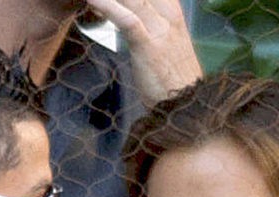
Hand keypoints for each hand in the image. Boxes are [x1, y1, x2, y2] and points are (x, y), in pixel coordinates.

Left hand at [86, 0, 202, 105]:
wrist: (187, 104)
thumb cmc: (174, 80)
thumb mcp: (166, 46)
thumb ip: (151, 29)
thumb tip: (130, 23)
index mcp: (172, 13)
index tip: (101, 0)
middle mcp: (168, 16)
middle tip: (91, 0)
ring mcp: (159, 29)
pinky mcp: (148, 46)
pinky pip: (126, 19)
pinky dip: (107, 6)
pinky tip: (91, 0)